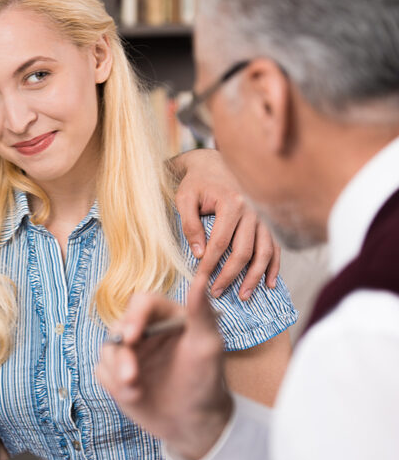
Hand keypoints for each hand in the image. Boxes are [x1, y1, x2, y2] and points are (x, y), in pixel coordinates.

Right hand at [96, 272, 232, 459]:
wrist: (194, 424)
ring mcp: (129, 353)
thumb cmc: (207, 381)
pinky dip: (113, 384)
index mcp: (166, 317)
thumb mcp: (208, 346)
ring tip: (135, 393)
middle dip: (122, 355)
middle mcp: (144, 331)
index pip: (142, 302)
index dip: (133, 317)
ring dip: (117, 372)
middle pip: (119, 328)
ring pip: (107, 350)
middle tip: (131, 377)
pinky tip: (134, 397)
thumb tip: (201, 278)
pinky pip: (102, 371)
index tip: (132, 337)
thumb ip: (201, 312)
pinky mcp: (117, 373)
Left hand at [173, 149, 280, 298]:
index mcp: (232, 203)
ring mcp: (263, 217)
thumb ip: (190, 225)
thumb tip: (200, 254)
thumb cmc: (196, 183)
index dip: (210, 265)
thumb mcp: (185, 198)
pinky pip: (275, 247)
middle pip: (244, 251)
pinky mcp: (267, 222)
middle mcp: (253, 210)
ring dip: (254, 276)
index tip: (200, 282)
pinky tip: (270, 283)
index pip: (220, 243)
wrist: (213, 164)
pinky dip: (273, 266)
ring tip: (244, 296)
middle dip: (230, 275)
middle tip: (217, 292)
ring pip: (263, 252)